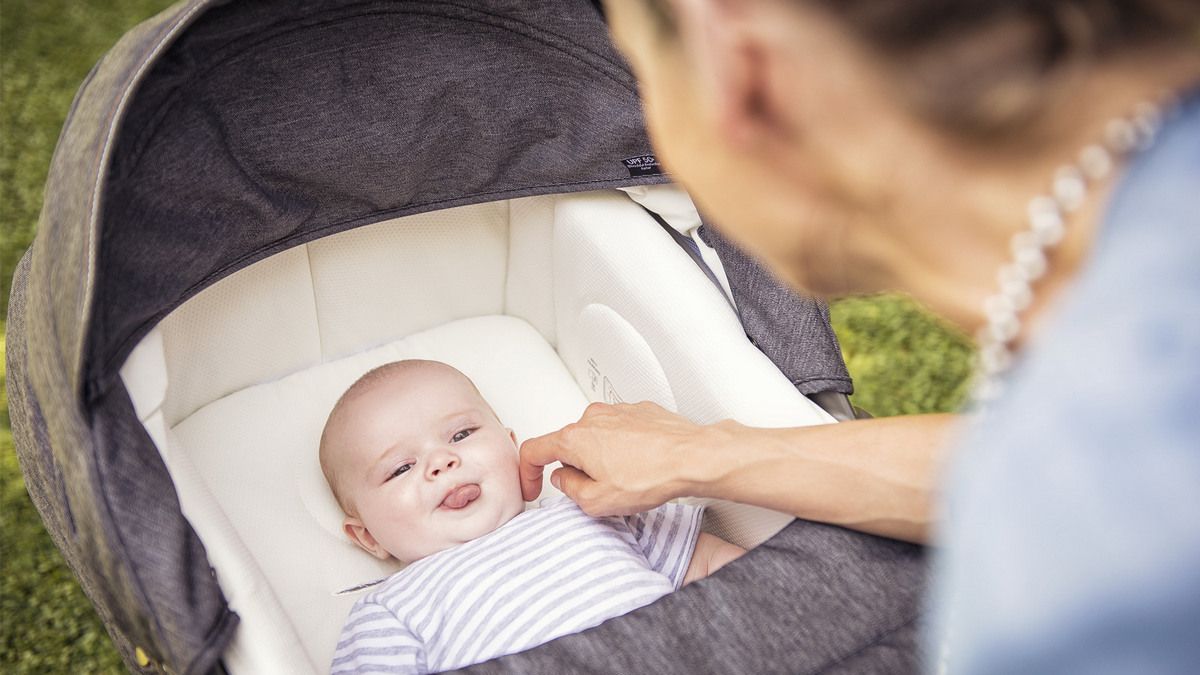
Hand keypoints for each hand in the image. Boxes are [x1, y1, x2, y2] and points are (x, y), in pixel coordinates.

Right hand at [519, 401, 714, 515]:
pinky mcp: (640, 411)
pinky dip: (624, 446)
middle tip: (596, 490)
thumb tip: (564, 480)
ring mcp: (618, 411)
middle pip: (569, 444)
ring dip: (602, 457)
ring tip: (627, 478)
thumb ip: (570, 490)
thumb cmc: (652, 476)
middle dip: (576, 468)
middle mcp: (593, 417)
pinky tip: (642, 463)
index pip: (534, 450)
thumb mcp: (598, 501)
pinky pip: (621, 430)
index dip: (528, 472)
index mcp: (575, 438)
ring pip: (596, 436)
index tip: (534, 484)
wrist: (694, 457)